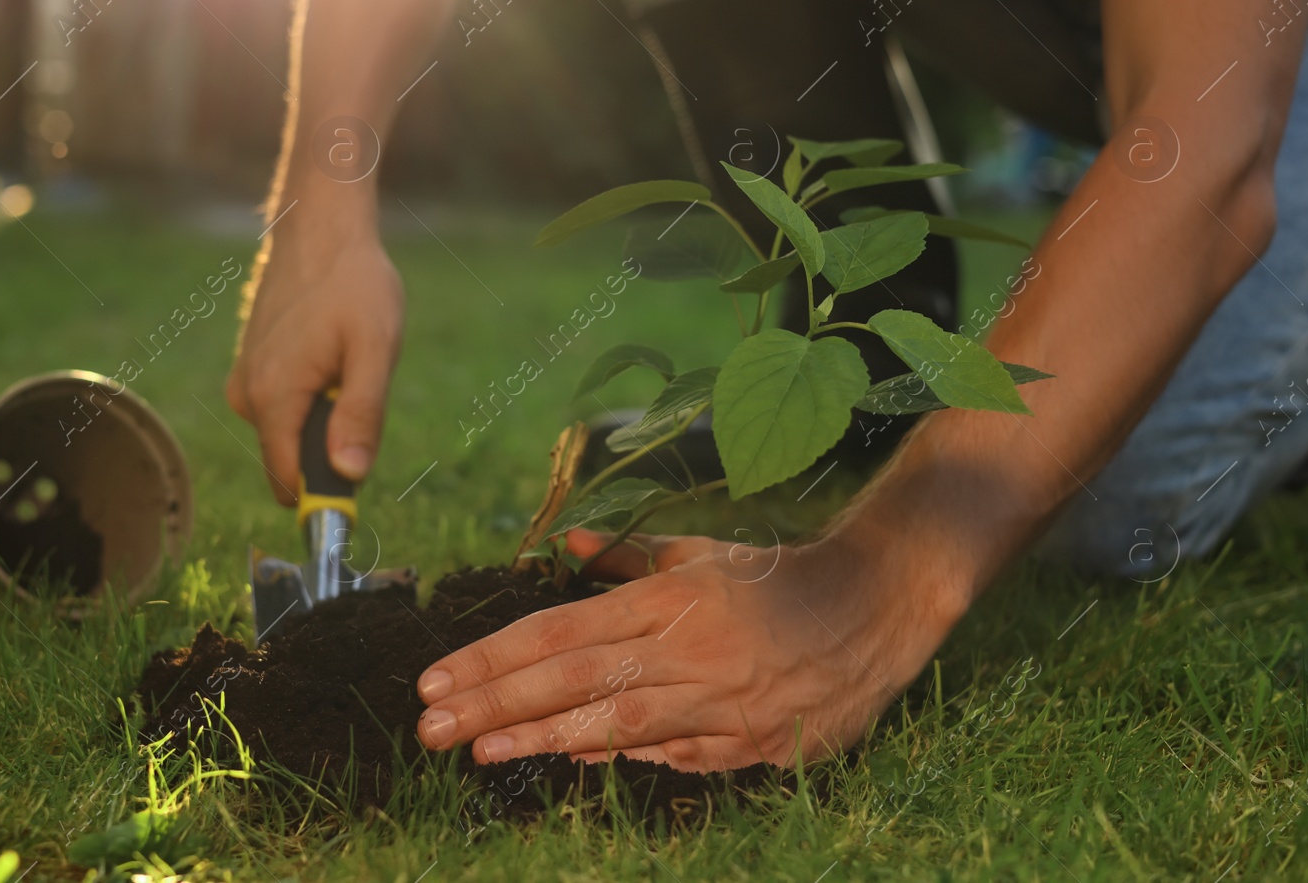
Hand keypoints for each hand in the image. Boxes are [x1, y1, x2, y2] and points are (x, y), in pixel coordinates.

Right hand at [226, 226, 403, 503]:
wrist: (320, 230)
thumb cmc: (354, 284)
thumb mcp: (375, 348)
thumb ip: (362, 414)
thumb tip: (350, 475)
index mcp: (274, 397)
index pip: (289, 481)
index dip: (325, 493)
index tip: (358, 480)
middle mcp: (247, 396)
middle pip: (290, 460)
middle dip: (329, 446)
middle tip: (357, 388)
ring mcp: (245, 381)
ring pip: (290, 432)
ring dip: (323, 416)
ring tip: (344, 361)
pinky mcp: (250, 369)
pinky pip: (283, 408)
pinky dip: (310, 396)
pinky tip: (327, 353)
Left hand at [414, 523, 966, 770]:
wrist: (875, 603)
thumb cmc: (776, 573)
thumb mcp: (700, 552)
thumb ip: (628, 556)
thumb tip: (568, 547)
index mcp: (667, 598)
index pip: (558, 632)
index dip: (491, 658)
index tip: (436, 678)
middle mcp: (686, 649)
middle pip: (571, 681)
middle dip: (495, 704)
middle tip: (432, 726)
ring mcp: (720, 702)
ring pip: (614, 726)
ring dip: (542, 740)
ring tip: (480, 751)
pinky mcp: (752, 743)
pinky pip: (674, 756)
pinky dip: (622, 758)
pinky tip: (572, 759)